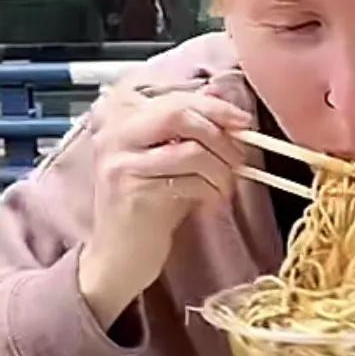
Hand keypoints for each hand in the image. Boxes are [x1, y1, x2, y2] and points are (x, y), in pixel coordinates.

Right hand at [78, 85, 249, 327]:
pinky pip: (189, 179)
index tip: (241, 122)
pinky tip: (211, 202)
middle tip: (239, 156)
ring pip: (190, 148)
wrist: (118, 258)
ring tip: (225, 185)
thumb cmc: (147, 207)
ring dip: (221, 168)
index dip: (214, 107)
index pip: (175, 97)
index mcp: (119, 117)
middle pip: (179, 113)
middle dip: (220, 134)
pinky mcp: (132, 191)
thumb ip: (186, 128)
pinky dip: (211, 190)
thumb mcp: (167, 159)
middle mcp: (113, 133)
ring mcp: (119, 161)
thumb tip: (221, 98)